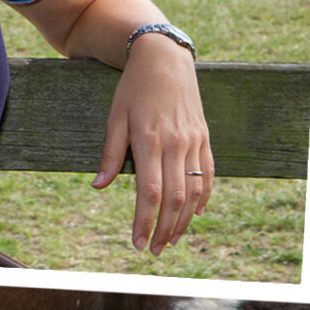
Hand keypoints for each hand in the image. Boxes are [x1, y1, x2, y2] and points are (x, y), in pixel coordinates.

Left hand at [93, 37, 213, 252]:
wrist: (163, 59)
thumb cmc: (132, 89)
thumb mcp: (114, 118)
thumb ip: (110, 154)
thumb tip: (99, 187)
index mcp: (149, 141)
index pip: (150, 192)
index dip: (145, 221)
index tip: (137, 242)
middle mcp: (176, 144)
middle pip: (175, 198)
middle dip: (164, 229)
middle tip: (153, 249)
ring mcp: (194, 141)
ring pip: (195, 191)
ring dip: (184, 220)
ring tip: (171, 239)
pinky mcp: (205, 138)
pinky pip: (209, 174)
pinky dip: (204, 197)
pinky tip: (194, 213)